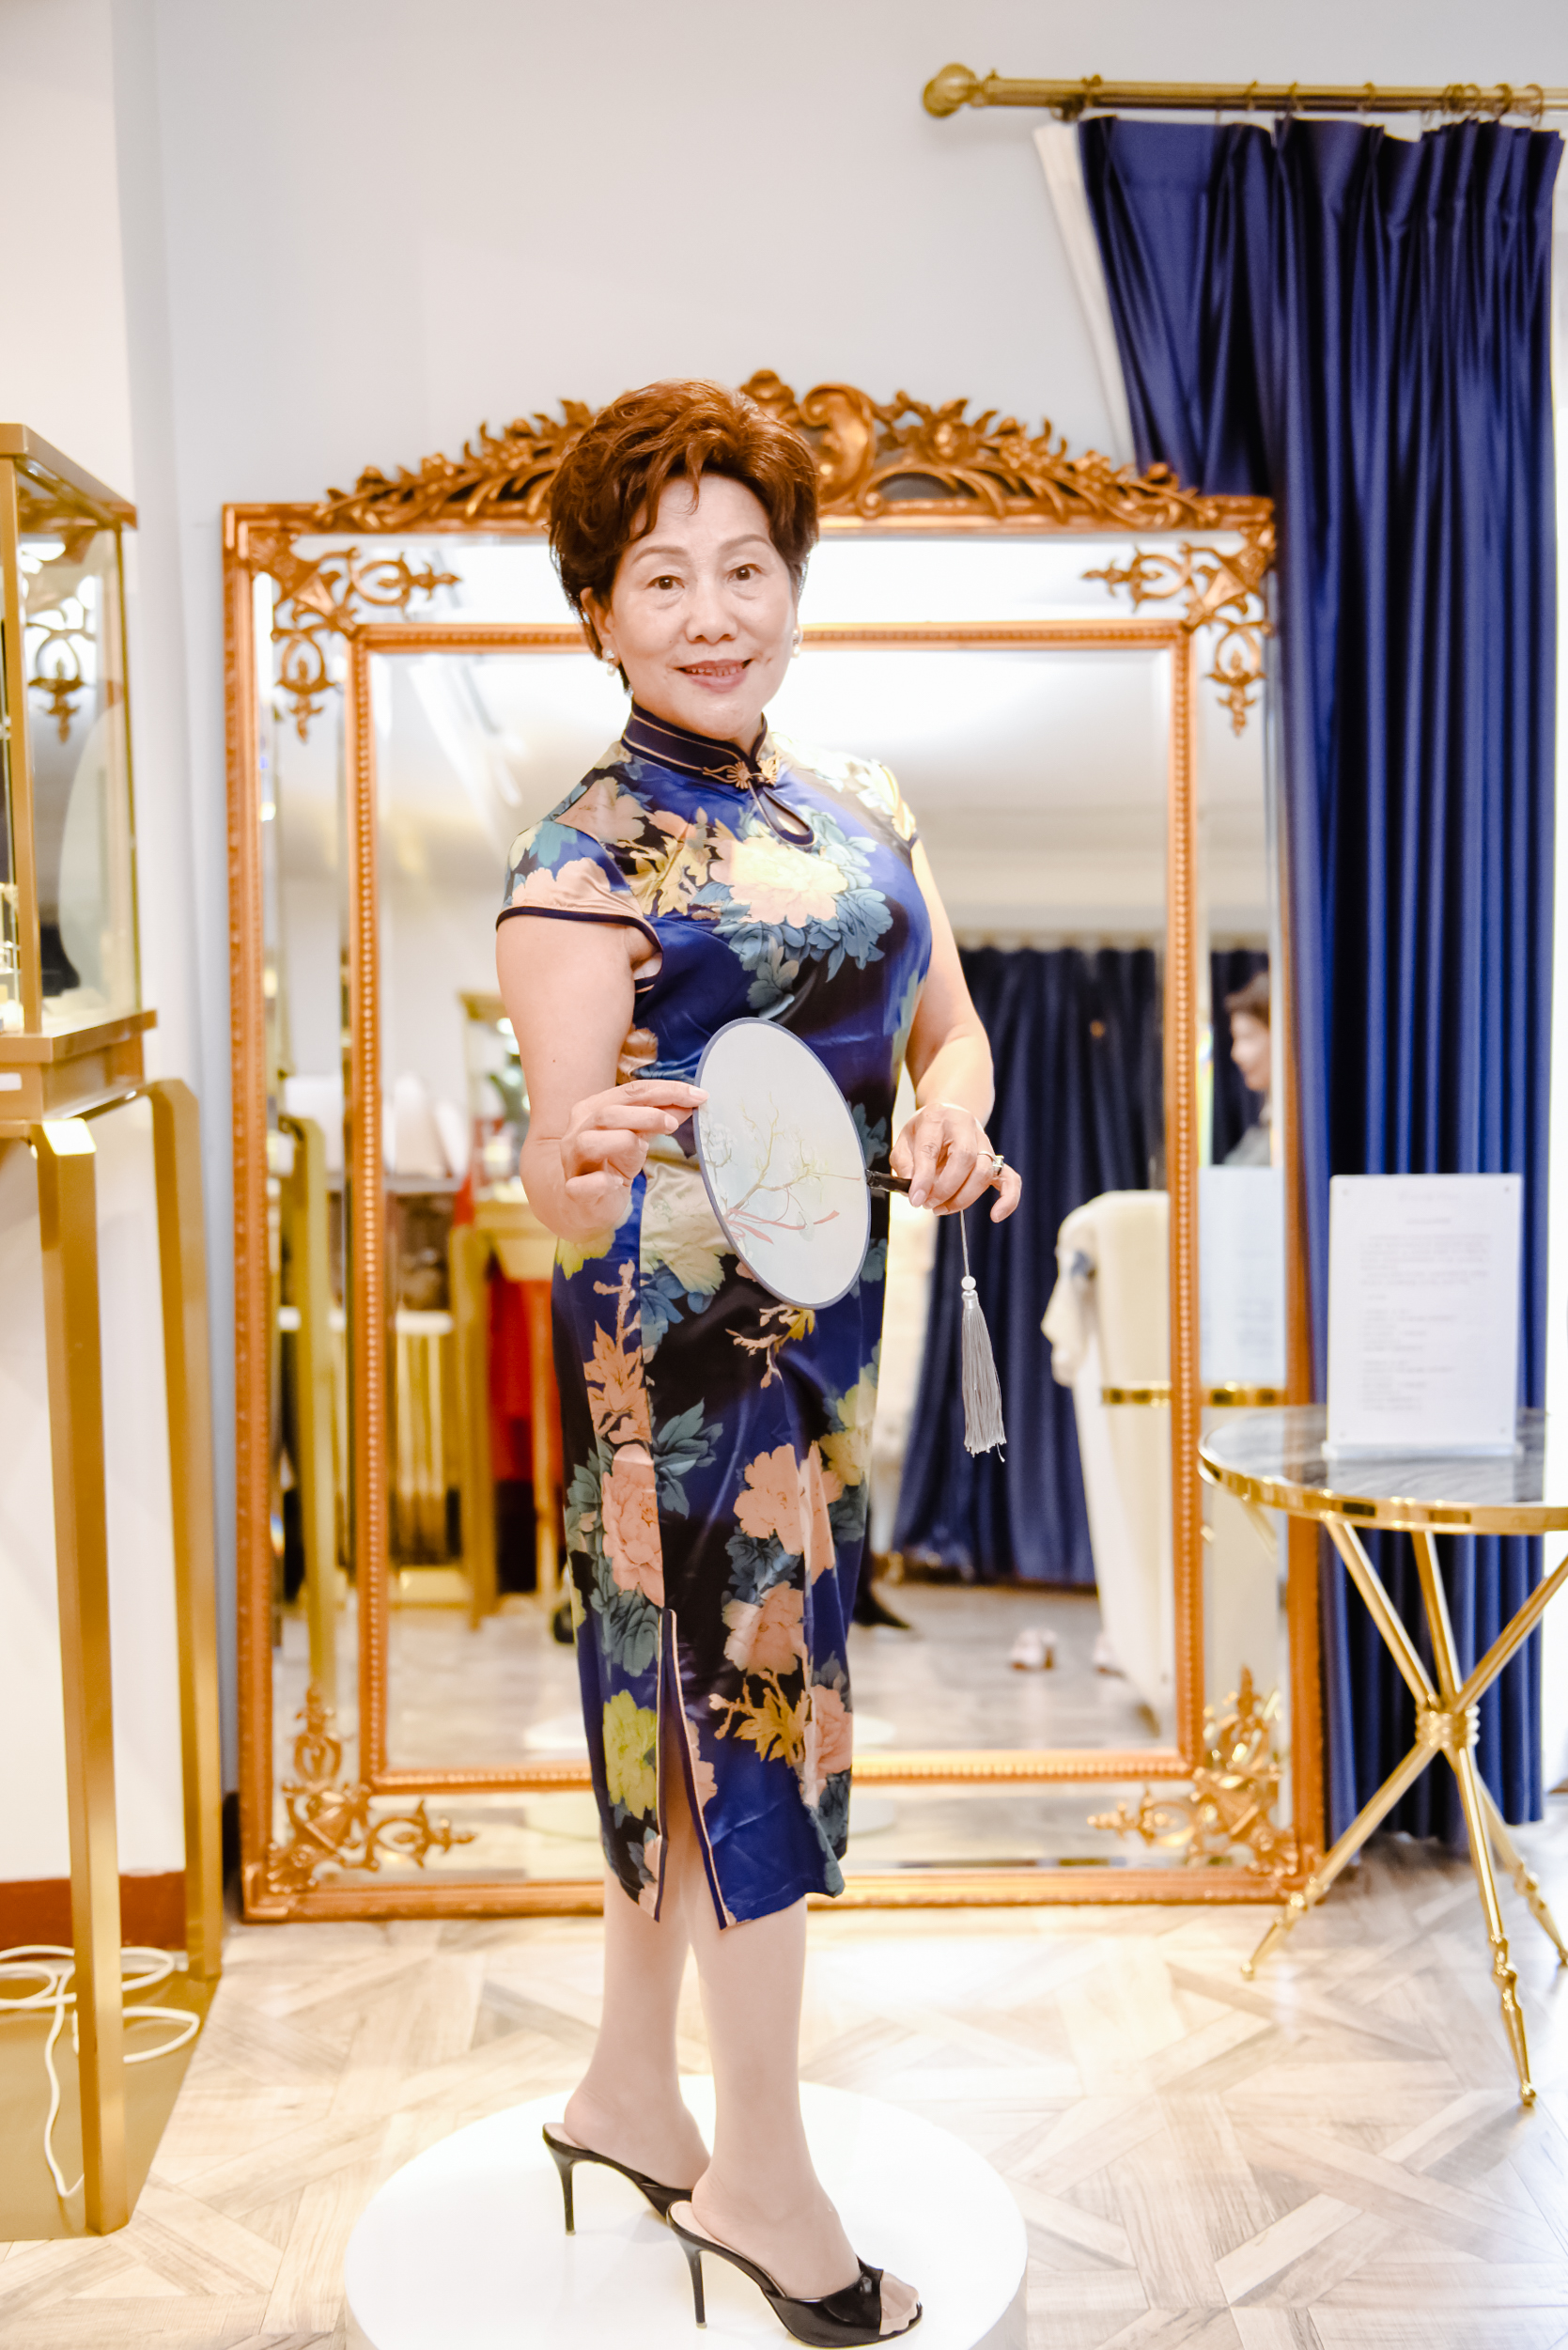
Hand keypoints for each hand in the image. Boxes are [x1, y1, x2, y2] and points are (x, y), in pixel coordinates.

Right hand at [558, 1079, 705, 1219]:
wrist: (584, 1201)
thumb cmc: (611, 1163)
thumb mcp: (638, 1136)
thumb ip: (658, 1119)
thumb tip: (689, 1103)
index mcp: (593, 1110)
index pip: (630, 1092)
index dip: (665, 1090)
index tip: (697, 1096)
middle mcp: (578, 1131)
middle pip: (609, 1113)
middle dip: (647, 1114)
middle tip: (674, 1124)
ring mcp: (573, 1161)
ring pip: (591, 1142)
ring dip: (623, 1140)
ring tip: (644, 1147)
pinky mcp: (575, 1191)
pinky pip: (582, 1185)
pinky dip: (601, 1182)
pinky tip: (617, 1183)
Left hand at [891, 1102, 1022, 1222]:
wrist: (949, 1115)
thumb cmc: (925, 1132)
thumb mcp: (904, 1142)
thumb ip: (905, 1166)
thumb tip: (913, 1192)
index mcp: (937, 1119)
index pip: (931, 1149)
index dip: (924, 1178)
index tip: (916, 1200)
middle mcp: (965, 1127)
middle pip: (965, 1159)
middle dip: (946, 1189)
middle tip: (929, 1204)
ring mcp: (984, 1142)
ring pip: (984, 1172)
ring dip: (964, 1198)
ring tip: (942, 1208)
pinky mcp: (995, 1159)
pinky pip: (1010, 1179)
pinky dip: (1008, 1199)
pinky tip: (996, 1215)